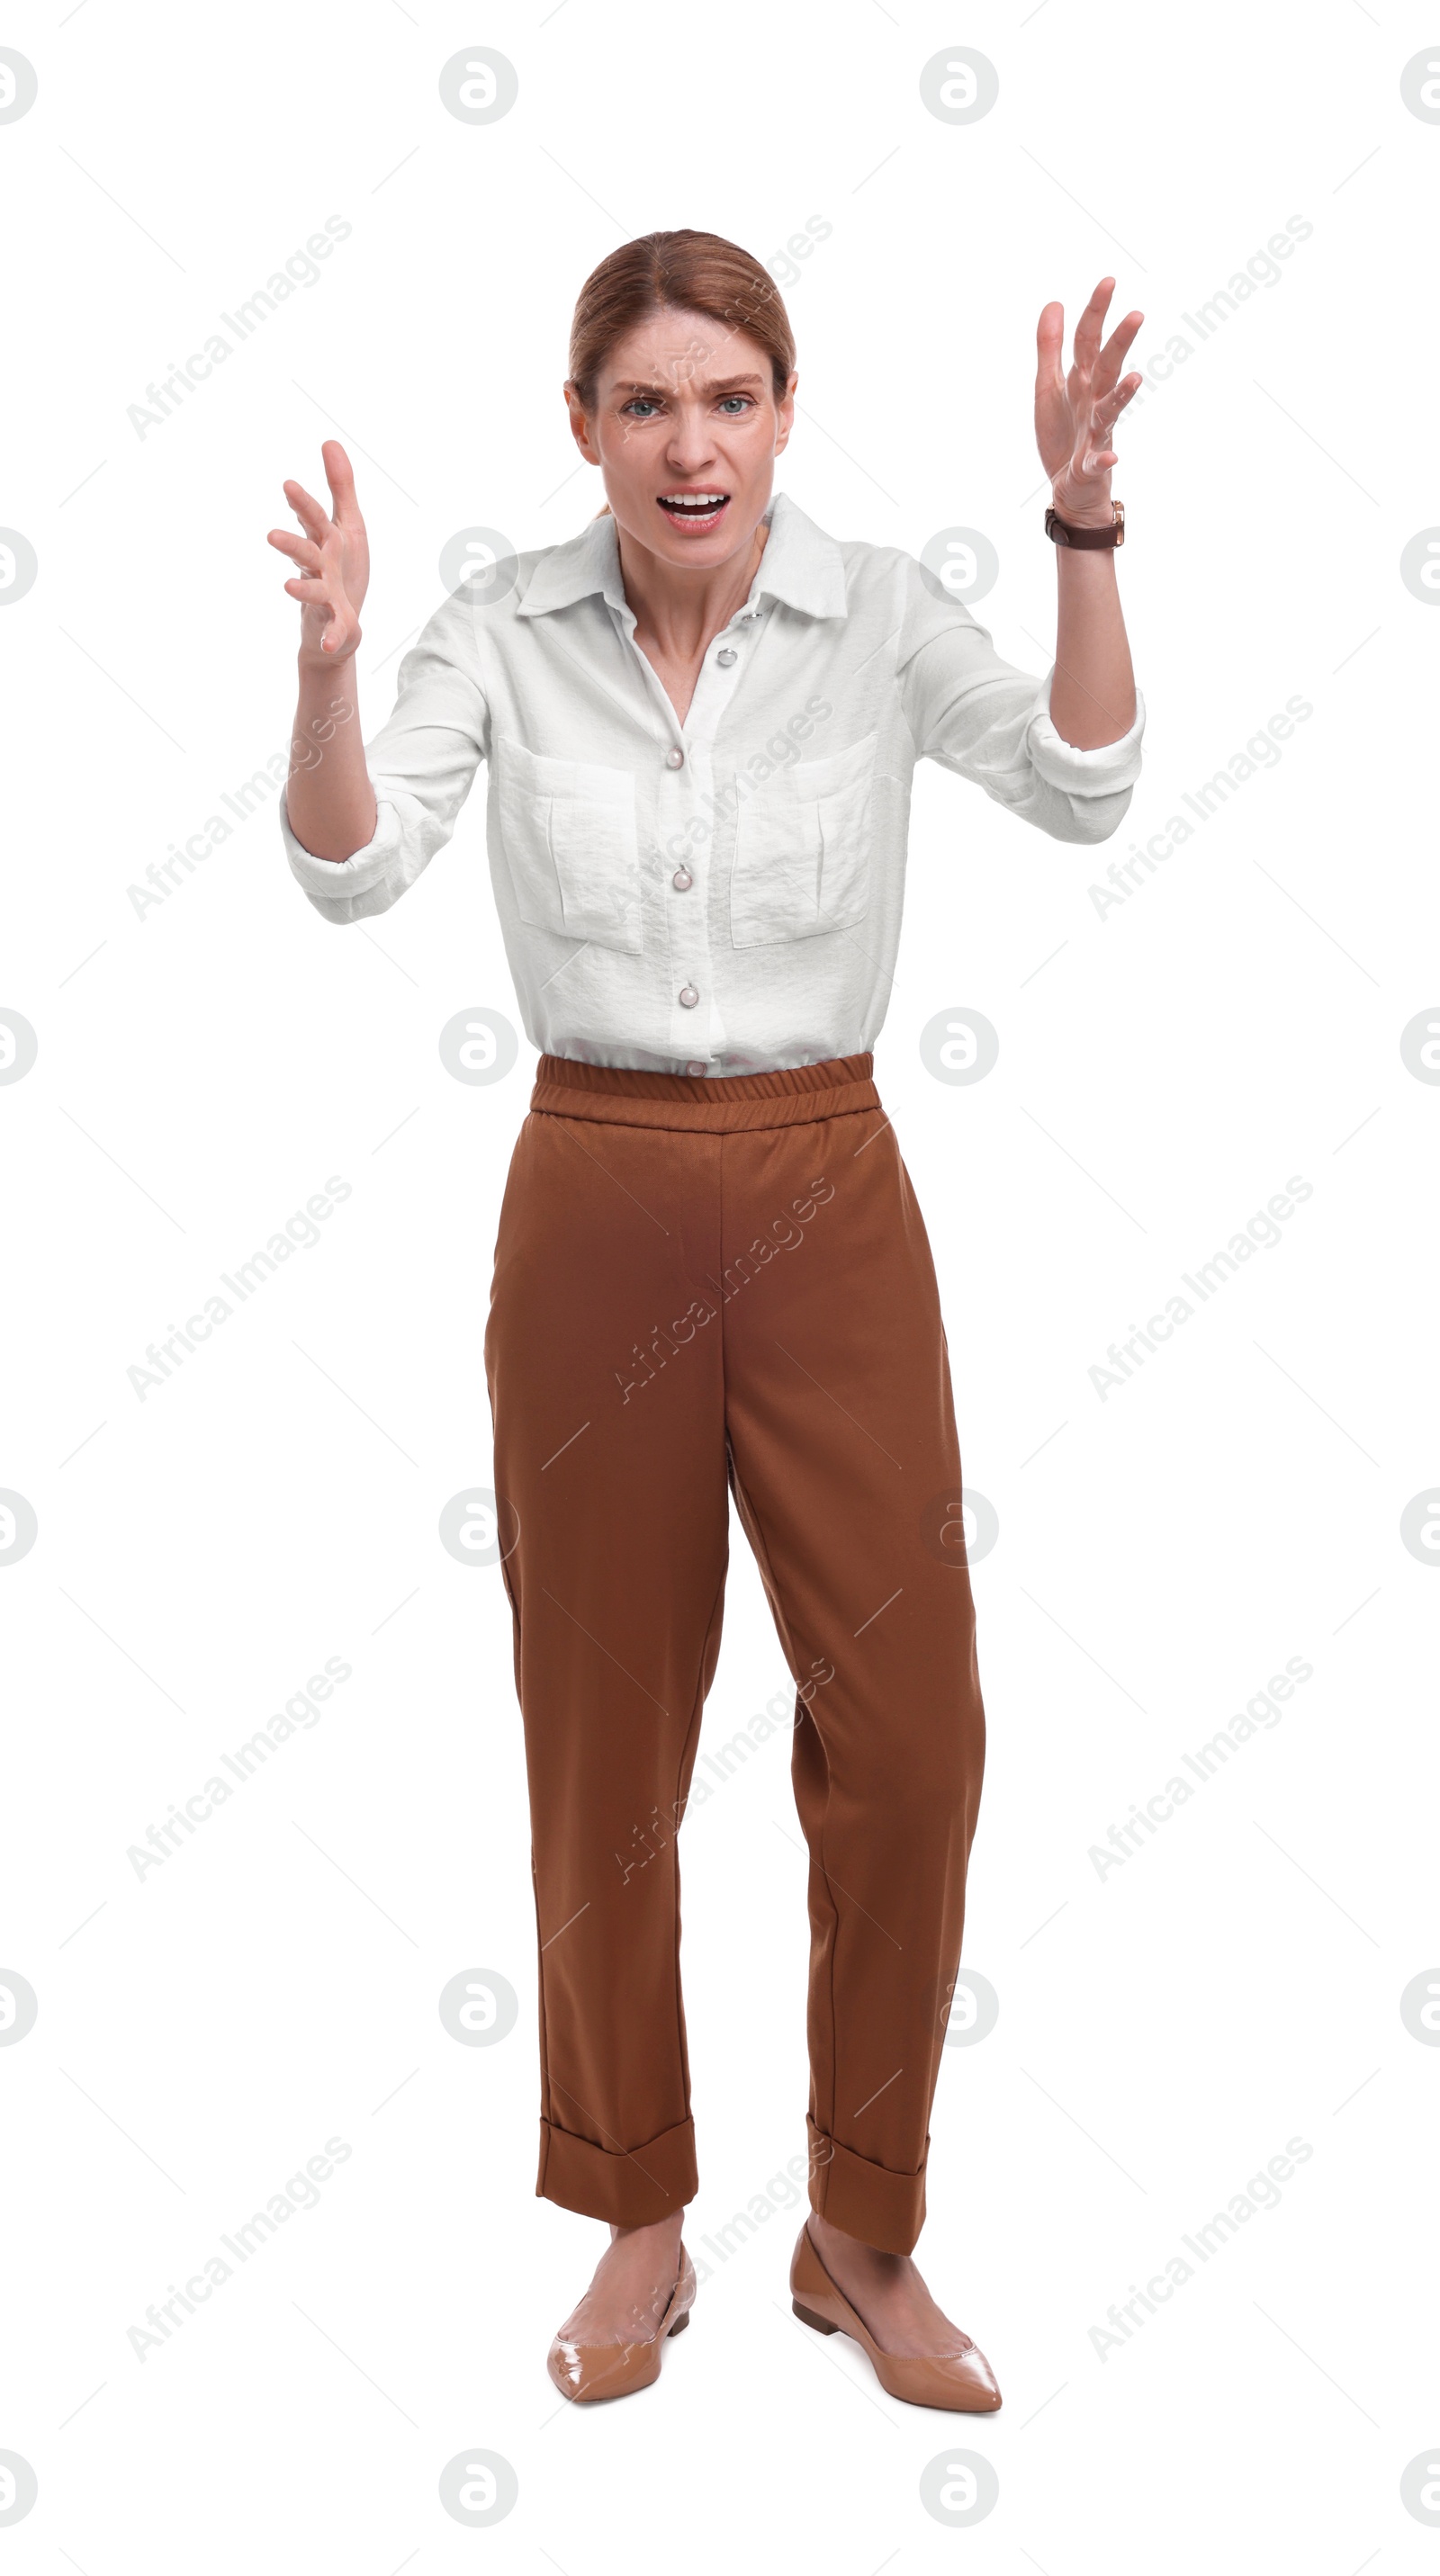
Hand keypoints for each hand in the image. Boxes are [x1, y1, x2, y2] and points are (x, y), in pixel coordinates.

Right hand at [267, 440, 369, 664]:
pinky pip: (335, 629)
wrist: (341, 624)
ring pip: (313, 589)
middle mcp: (320, 567)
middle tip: (271, 536)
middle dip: (291, 544)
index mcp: (325, 541)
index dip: (302, 504)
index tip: (288, 485)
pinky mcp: (336, 622)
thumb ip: (341, 486)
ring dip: (302, 588)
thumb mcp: (348, 524)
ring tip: (288, 587)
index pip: (313, 519)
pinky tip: (332, 643)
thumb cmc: (343, 569)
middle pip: (306, 552)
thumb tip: (329, 441)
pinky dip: (333, 636)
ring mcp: (325, 596)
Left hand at [1035, 279, 1141, 527]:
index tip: (1109, 281)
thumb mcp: (1049, 386)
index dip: (1095, 312)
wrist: (1069, 484)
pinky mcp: (1090, 464)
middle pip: (1106, 367)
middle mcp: (1093, 402)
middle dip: (1120, 343)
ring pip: (1110, 409)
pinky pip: (1099, 461)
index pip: (1089, 340)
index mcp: (1081, 381)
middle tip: (1136, 315)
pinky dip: (1104, 459)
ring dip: (1122, 395)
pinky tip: (1111, 456)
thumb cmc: (1063, 432)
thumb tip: (1054, 302)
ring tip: (1135, 378)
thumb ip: (1050, 347)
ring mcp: (1095, 432)